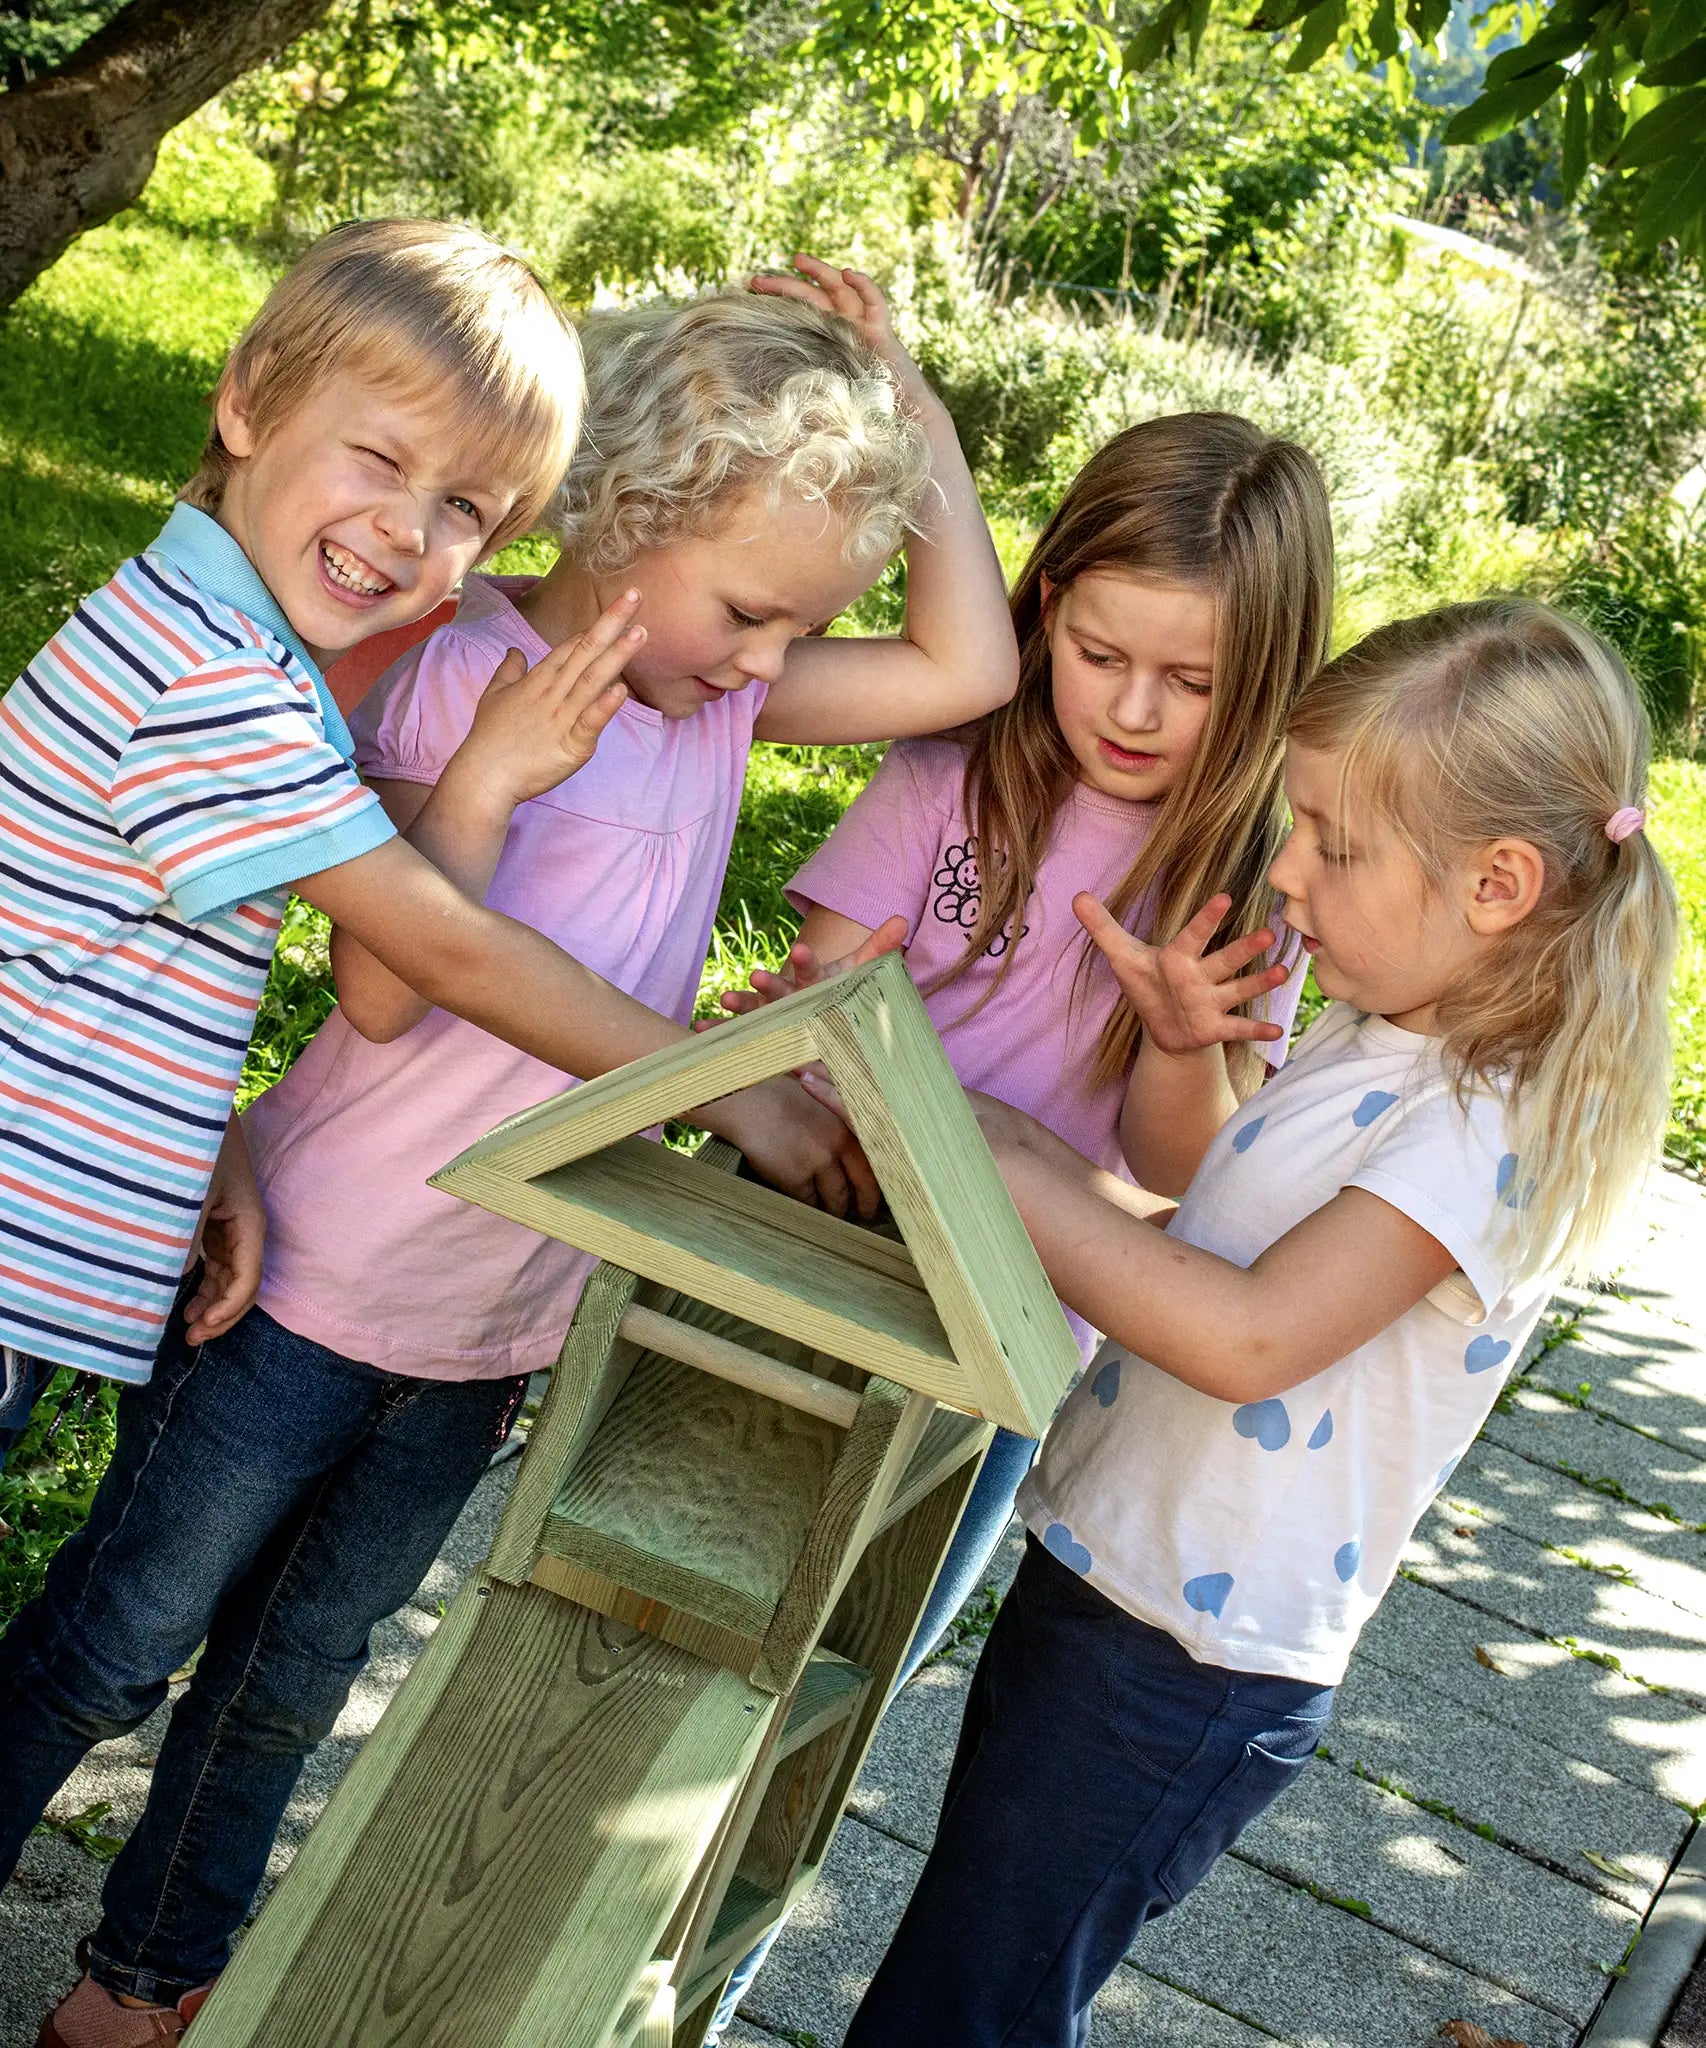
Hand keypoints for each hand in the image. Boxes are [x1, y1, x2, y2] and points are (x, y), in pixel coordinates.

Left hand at [185, 1119, 265, 1343]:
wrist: (191, 1109)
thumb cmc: (195, 1147)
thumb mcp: (189, 1194)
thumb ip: (183, 1239)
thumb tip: (176, 1280)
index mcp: (249, 1222)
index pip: (247, 1280)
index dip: (226, 1312)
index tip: (197, 1329)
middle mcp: (244, 1227)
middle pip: (242, 1284)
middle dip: (220, 1315)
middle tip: (189, 1338)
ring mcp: (230, 1224)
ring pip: (229, 1275)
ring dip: (212, 1302)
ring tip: (185, 1324)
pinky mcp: (214, 1219)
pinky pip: (215, 1261)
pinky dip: (203, 1283)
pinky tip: (184, 1296)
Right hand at [454, 589, 639, 810]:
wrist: (485, 775)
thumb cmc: (490, 737)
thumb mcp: (494, 695)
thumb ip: (509, 670)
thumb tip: (515, 651)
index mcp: (539, 679)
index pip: (572, 646)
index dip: (596, 627)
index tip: (620, 606)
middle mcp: (553, 692)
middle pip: (586, 650)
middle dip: (611, 622)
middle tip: (635, 595)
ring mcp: (563, 717)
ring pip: (593, 679)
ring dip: (617, 655)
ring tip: (639, 632)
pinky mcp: (571, 745)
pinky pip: (590, 722)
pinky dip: (605, 706)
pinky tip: (622, 690)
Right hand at [700, 1072, 879, 1218]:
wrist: (747, 1101)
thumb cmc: (779, 1091)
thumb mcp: (821, 1092)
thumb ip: (840, 1110)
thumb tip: (854, 1129)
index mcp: (847, 1125)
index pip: (873, 1161)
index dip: (878, 1180)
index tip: (877, 1191)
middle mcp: (837, 1146)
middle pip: (862, 1185)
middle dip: (865, 1204)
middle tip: (864, 1215)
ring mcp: (817, 1163)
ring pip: (836, 1198)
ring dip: (837, 1210)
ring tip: (836, 1216)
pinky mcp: (795, 1178)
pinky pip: (809, 1202)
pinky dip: (811, 1209)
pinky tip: (811, 1212)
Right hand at [716, 915, 908, 1018]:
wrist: (826, 1016)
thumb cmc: (841, 992)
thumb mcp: (861, 975)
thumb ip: (878, 951)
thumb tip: (902, 920)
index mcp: (814, 978)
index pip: (812, 966)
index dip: (807, 959)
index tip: (801, 950)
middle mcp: (789, 995)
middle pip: (779, 988)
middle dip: (768, 983)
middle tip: (757, 975)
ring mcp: (773, 1015)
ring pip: (755, 1009)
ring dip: (740, 1005)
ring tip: (724, 1001)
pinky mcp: (762, 1036)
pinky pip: (738, 1034)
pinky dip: (720, 1032)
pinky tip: (702, 1029)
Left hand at [750, 256, 925, 398]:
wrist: (900, 418)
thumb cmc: (862, 410)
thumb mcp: (822, 393)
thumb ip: (800, 381)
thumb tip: (759, 388)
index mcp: (828, 336)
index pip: (800, 310)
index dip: (778, 300)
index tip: (750, 296)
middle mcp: (844, 326)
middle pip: (814, 294)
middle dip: (786, 284)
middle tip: (756, 280)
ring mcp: (863, 326)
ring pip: (841, 288)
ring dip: (820, 271)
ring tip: (797, 259)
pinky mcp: (882, 332)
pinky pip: (874, 302)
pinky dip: (864, 285)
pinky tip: (849, 273)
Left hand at [1075, 892, 1287, 1055]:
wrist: (1163, 1027)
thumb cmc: (1148, 983)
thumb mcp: (1122, 958)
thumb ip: (1103, 928)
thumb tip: (1077, 896)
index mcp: (1178, 956)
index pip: (1194, 935)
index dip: (1207, 918)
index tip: (1225, 897)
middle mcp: (1201, 975)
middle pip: (1226, 959)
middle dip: (1245, 948)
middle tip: (1269, 931)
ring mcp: (1212, 1001)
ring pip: (1239, 989)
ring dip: (1260, 982)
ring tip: (1282, 972)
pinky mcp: (1216, 1026)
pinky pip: (1238, 1028)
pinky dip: (1256, 1032)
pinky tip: (1277, 1034)